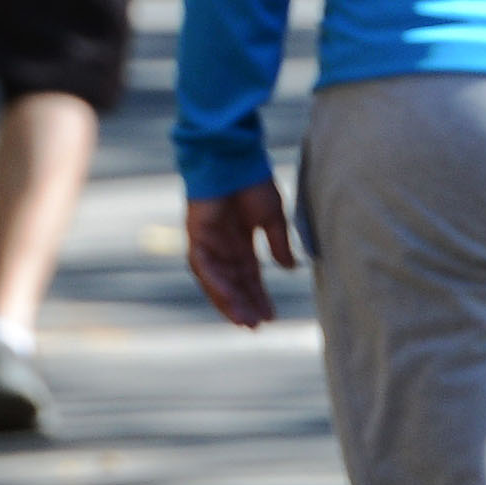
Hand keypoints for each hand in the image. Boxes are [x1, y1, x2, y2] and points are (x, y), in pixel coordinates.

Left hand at [184, 183, 296, 328]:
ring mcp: (207, 242)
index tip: (271, 316)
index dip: (259, 297)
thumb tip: (289, 269)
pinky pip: (202, 266)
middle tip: (255, 327)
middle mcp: (222, 246)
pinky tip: (229, 299)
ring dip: (229, 301)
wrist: (234, 156)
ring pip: (216, 280)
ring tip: (244, 321)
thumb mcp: (272, 218)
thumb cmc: (253, 181)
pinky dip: (215, 283)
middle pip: (232, 283)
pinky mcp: (196, 235)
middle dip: (244, 305)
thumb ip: (279, 244)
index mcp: (240, 242)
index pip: (249, 277)